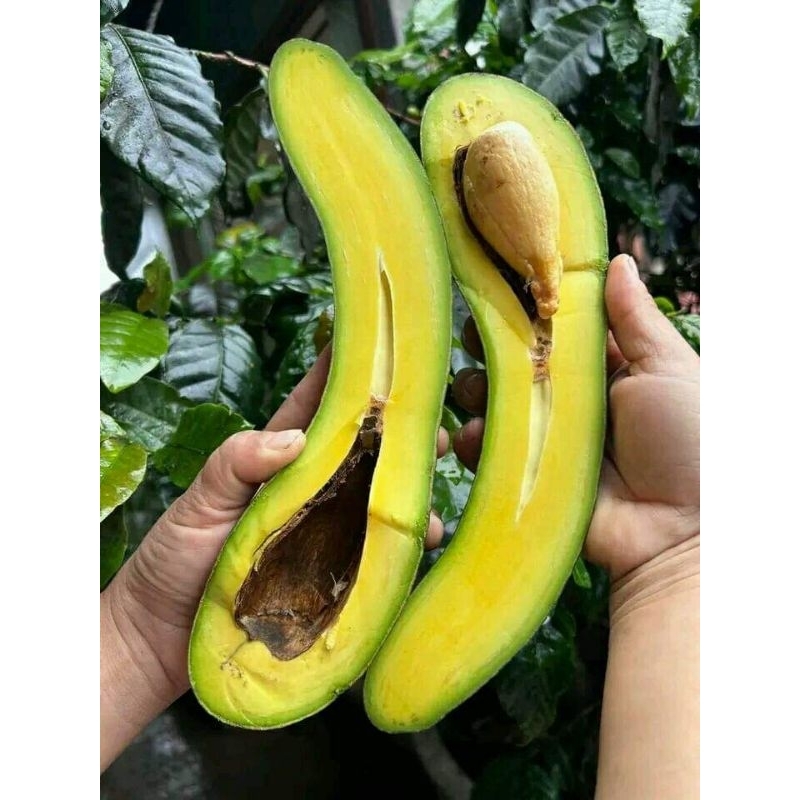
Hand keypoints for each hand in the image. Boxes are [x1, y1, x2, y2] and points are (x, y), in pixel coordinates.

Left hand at [101, 347, 447, 768]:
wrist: (161, 641)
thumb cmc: (174, 561)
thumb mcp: (198, 502)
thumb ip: (237, 462)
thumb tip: (294, 438)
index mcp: (278, 465)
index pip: (318, 409)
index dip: (347, 376)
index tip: (381, 347)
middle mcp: (309, 497)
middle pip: (364, 457)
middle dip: (400, 438)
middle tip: (436, 430)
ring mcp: (323, 539)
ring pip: (377, 507)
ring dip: (409, 496)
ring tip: (432, 494)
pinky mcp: (331, 581)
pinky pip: (376, 559)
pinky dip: (402, 550)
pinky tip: (424, 544)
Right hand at [451, 254, 698, 581]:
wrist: (684, 532)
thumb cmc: (689, 440)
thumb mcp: (669, 368)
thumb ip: (635, 318)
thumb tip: (617, 260)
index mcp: (610, 370)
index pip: (560, 330)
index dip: (530, 310)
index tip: (498, 287)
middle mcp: (575, 401)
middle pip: (522, 366)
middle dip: (495, 350)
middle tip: (476, 339)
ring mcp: (551, 440)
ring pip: (501, 407)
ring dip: (476, 393)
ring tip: (469, 390)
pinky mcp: (534, 477)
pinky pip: (494, 455)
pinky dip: (475, 444)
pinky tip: (469, 437)